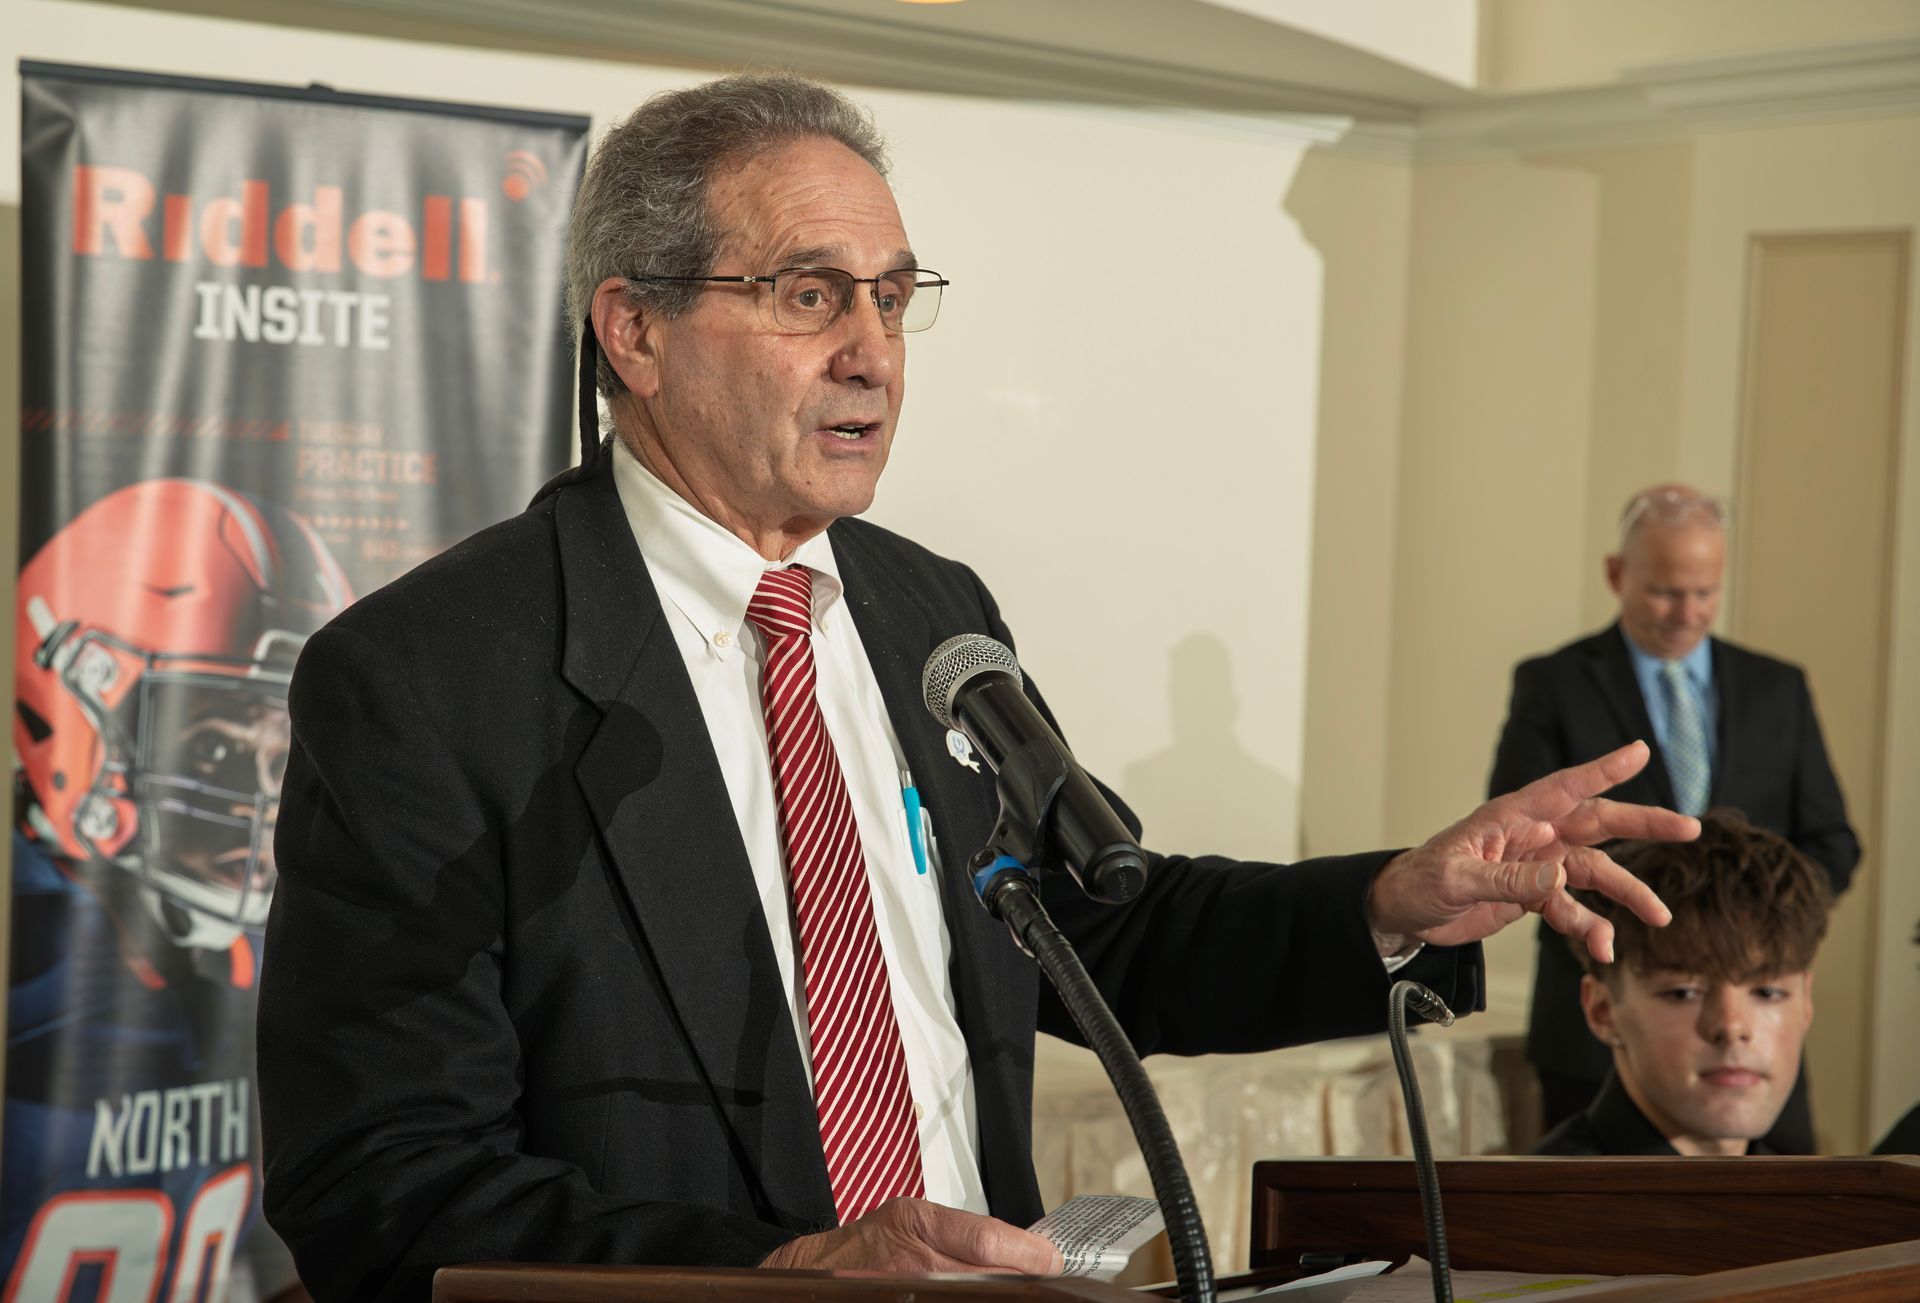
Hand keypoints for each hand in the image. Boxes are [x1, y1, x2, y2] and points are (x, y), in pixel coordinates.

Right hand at [759, 1198, 1063, 1274]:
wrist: (813, 1274)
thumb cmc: (864, 1247)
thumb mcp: (911, 1220)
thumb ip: (961, 1234)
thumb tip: (1025, 1253)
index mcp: (914, 1224)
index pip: (986, 1241)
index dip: (1027, 1254)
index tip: (1053, 1261)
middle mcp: (909, 1261)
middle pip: (985, 1277)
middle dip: (1019, 1282)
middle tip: (1044, 1281)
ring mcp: (900, 1288)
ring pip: (970, 1293)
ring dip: (997, 1291)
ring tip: (1016, 1290)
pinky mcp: (896, 1301)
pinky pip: (949, 1300)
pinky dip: (968, 1298)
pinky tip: (979, 1296)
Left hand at [1367, 741, 1690, 962]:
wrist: (1404, 913)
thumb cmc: (1420, 881)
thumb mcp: (1455, 880)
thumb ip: (1506, 880)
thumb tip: (1559, 879)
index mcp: (1510, 817)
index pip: (1562, 788)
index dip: (1601, 770)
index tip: (1640, 751)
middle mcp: (1532, 836)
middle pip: (1597, 825)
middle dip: (1644, 825)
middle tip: (1690, 828)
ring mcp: (1537, 867)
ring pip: (1595, 874)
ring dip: (1626, 894)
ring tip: (1658, 917)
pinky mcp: (1534, 897)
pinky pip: (1574, 910)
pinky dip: (1591, 928)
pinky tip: (1603, 949)